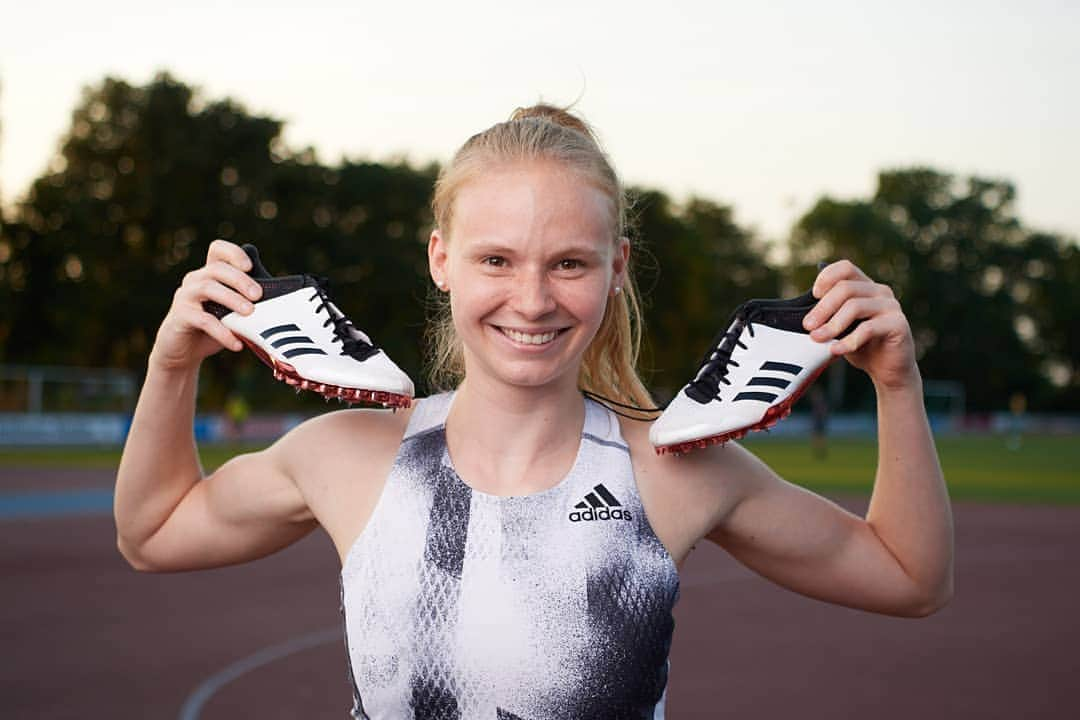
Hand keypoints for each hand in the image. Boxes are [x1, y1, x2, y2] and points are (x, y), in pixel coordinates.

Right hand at [149, 240, 263, 371]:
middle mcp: (195, 280)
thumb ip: (248, 303)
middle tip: (258, 295)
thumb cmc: (214, 327)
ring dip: (231, 299)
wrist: (183, 351)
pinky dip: (222, 331)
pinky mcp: (180, 316)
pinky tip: (237, 344)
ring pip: (207, 288)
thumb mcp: (232, 312)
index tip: (250, 266)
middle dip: (240, 280)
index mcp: (210, 274)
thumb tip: (281, 305)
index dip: (233, 253)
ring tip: (249, 312)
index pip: (218, 249)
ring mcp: (185, 296)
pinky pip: (203, 320)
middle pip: (216, 268)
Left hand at [801, 260, 918, 390]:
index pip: (846, 268)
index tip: (812, 295)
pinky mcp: (898, 324)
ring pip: (855, 306)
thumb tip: (802, 315)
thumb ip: (828, 316)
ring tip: (817, 338)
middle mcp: (880, 291)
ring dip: (832, 324)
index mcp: (865, 286)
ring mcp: (891, 306)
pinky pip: (868, 329)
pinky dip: (848, 341)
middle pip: (846, 288)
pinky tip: (835, 350)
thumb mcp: (840, 328)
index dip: (827, 277)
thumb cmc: (861, 346)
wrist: (887, 369)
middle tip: (807, 325)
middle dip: (822, 308)